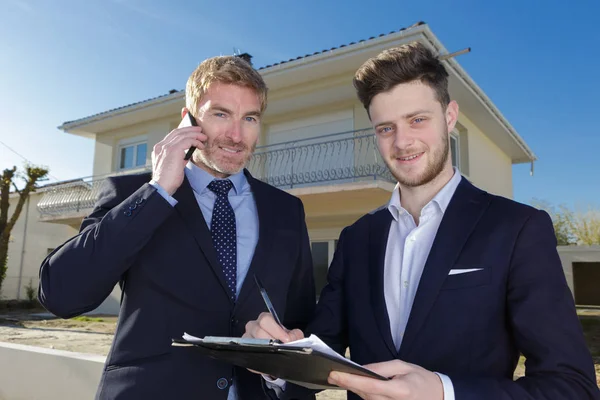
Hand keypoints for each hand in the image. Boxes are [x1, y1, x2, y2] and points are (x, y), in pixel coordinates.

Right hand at [151, 125, 205, 194]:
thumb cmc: (167, 180)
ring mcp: (167, 147)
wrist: (162, 186)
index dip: (183, 132)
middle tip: (199, 130)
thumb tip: (187, 154)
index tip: (192, 132)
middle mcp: (162, 146)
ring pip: (183, 135)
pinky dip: (196, 141)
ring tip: (203, 137)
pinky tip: (201, 145)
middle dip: (190, 130)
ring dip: (195, 135)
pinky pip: (188, 141)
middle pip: (177, 132)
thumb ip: (178, 157)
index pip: (172, 135)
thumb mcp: (172, 165)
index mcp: (159, 149)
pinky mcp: (174, 150)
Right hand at [243, 312, 304, 375]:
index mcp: (265, 320)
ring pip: (252, 344)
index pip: (266, 320)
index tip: (286, 340)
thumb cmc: (283, 340)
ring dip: (266, 351)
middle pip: (258, 332)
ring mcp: (246, 339)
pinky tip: (269, 364)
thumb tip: (291, 338)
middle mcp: (253, 327)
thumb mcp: (293, 335)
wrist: (279, 350)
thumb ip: (295, 335)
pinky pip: (250, 357)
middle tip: (281, 349)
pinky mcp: (244, 352)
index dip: (276, 330)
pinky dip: (260, 362)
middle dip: (271, 341)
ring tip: (276, 357)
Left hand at [327, 360, 443, 399]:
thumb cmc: (421, 379)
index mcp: (399, 390)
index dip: (350, 380)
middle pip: (365, 395)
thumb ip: (381, 368)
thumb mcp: (403, 366)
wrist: (438, 397)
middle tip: (331, 374)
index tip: (335, 374)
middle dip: (348, 384)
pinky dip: (364, 394)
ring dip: (354, 389)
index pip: (370, 386)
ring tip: (340, 378)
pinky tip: (356, 385)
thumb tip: (362, 368)